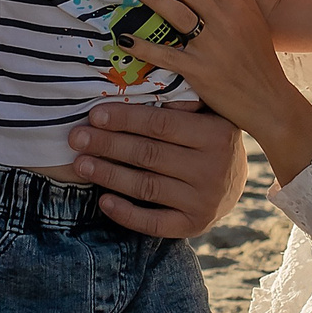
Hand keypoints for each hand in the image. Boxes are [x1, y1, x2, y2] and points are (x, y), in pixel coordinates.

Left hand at [66, 97, 247, 236]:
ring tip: (81, 164)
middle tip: (77, 138)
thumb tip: (142, 86)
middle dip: (108, 145)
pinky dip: (127, 214)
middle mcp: (213, 169)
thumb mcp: (206, 113)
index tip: (94, 115)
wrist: (234, 182)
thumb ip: (181, 101)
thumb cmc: (209, 137)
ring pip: (147, 187)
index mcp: (216, 134)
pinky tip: (103, 200)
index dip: (125, 119)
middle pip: (149, 155)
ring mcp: (205, 201)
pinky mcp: (195, 226)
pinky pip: (155, 224)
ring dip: (109, 175)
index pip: (161, 124)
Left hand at [112, 0, 311, 186]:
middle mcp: (223, 21)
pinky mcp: (198, 71)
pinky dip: (145, 47)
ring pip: (177, 15)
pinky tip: (124, 38)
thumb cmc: (257, 54)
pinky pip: (166, 56)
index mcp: (236, 5)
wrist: (268, 99)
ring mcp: (210, 46)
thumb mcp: (253, 16)